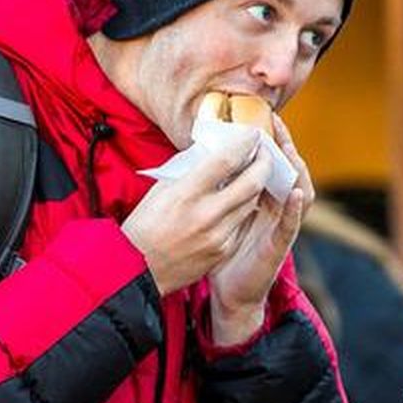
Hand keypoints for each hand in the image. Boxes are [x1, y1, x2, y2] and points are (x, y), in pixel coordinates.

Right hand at [122, 130, 272, 296]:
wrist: (137, 268)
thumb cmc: (145, 225)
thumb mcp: (162, 189)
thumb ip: (189, 170)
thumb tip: (213, 150)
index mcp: (186, 193)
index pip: (226, 160)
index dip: (245, 143)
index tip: (253, 134)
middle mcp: (205, 215)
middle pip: (251, 182)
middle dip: (264, 163)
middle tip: (265, 152)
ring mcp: (217, 236)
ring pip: (252, 203)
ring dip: (256, 186)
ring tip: (255, 174)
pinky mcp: (223, 251)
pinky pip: (242, 225)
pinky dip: (243, 210)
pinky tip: (239, 201)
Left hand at [207, 115, 315, 344]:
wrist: (230, 292)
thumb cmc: (223, 251)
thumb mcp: (220, 213)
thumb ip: (219, 189)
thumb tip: (200, 157)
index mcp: (263, 199)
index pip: (272, 163)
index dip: (271, 140)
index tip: (263, 116)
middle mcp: (278, 210)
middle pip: (290, 170)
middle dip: (286, 145)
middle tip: (277, 123)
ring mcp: (282, 227)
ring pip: (299, 191)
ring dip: (296, 169)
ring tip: (287, 150)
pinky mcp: (279, 246)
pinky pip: (291, 224)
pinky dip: (295, 208)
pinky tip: (294, 191)